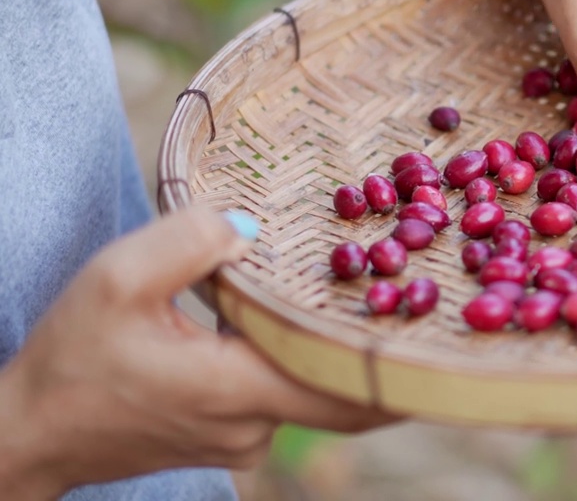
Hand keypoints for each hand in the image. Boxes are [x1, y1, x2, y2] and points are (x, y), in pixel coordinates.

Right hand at [0, 208, 397, 497]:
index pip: (347, 390)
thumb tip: (253, 225)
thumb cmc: (71, 355)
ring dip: (340, 358)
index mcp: (237, 388)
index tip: (445, 337)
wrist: (29, 433)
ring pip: (314, 397)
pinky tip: (304, 325)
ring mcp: (244, 440)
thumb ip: (188, 243)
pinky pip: (285, 401)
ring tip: (381, 306)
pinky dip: (302, 368)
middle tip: (436, 318)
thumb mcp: (115, 281)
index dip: (400, 367)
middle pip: (349, 400)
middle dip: (391, 362)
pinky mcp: (230, 439)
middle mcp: (255, 426)